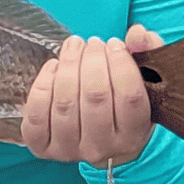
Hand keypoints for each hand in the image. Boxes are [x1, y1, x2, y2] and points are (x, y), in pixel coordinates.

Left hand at [21, 25, 163, 167]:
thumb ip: (146, 52)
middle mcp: (102, 148)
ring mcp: (70, 150)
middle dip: (93, 60)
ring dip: (68, 66)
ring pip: (65, 103)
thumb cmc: (121, 105)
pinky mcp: (43, 147)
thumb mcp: (142, 82)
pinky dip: (43, 84)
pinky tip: (53, 67)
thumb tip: (138, 33)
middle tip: (93, 43)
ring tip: (74, 47)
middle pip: (96, 96)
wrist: (98, 139)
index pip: (130, 96)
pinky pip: (37, 114)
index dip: (121, 63)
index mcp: (132, 136)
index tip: (115, 44)